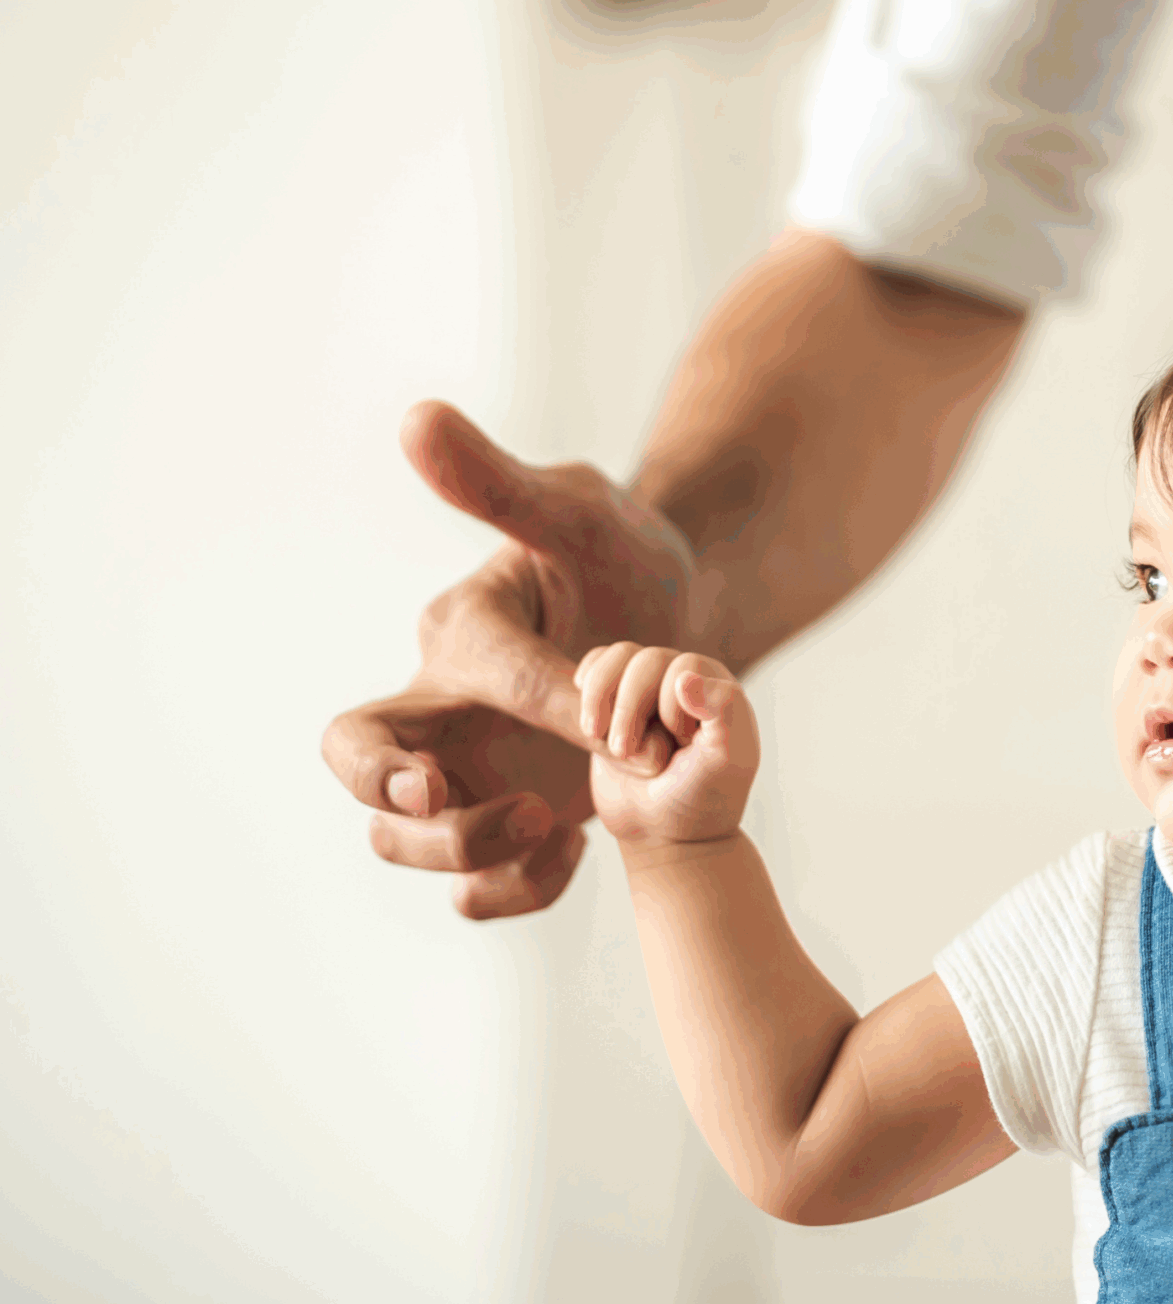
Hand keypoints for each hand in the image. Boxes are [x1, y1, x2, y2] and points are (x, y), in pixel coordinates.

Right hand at [320, 402, 699, 917]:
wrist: (677, 626)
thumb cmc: (625, 559)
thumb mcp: (583, 513)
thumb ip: (504, 485)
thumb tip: (416, 418)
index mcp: (462, 630)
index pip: (473, 668)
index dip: (538, 695)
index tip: (613, 716)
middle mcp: (443, 705)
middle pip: (364, 764)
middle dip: (396, 797)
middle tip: (455, 801)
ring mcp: (469, 770)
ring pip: (403, 838)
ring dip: (464, 850)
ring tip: (555, 823)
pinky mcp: (503, 818)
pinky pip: (476, 881)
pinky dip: (514, 885)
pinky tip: (577, 853)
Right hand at [577, 645, 759, 846]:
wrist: (662, 832)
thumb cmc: (699, 799)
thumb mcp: (723, 763)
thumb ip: (722, 714)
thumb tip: (685, 676)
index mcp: (718, 689)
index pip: (684, 665)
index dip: (672, 706)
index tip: (680, 746)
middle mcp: (684, 681)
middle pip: (645, 660)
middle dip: (629, 708)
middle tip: (623, 751)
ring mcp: (647, 689)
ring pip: (617, 658)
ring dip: (600, 697)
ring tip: (596, 736)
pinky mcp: (614, 700)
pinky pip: (595, 667)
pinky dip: (586, 690)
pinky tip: (589, 718)